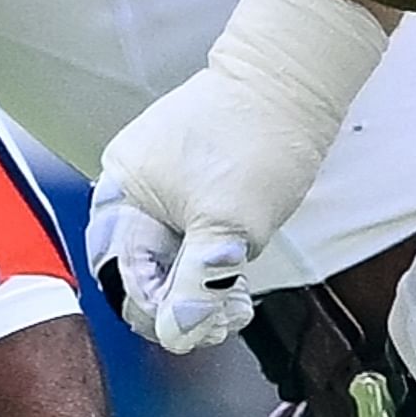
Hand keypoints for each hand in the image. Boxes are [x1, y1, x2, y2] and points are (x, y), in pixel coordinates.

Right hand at [84, 0, 391, 354]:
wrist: (292, 82)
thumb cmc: (255, 143)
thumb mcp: (227, 227)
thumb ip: (197, 285)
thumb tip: (176, 333)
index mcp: (123, 196)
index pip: (123, 278)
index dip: (159, 312)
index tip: (202, 328)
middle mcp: (131, 193)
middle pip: (139, 275)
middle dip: (179, 308)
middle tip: (222, 322)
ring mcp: (161, 189)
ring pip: (166, 264)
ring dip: (198, 294)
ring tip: (237, 306)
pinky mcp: (191, 188)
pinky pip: (186, 244)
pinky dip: (209, 270)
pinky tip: (237, 285)